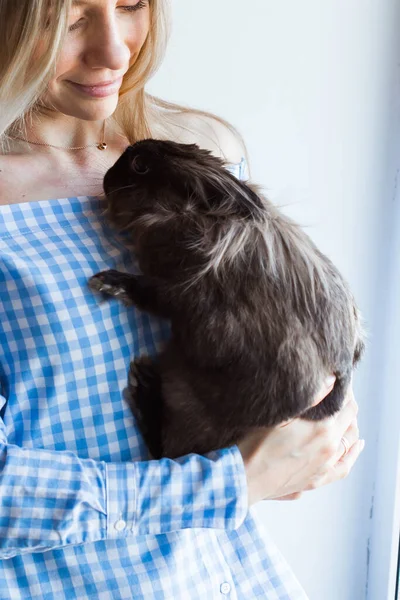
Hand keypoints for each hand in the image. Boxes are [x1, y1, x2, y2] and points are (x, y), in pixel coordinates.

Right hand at [237, 378, 363, 505]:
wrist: (243, 477)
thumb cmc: (255, 443)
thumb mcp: (280, 414)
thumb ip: (311, 397)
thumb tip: (331, 380)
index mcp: (323, 430)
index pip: (347, 405)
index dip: (345, 392)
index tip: (339, 382)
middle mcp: (329, 449)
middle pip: (350, 422)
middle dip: (348, 407)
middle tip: (339, 394)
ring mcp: (325, 467)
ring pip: (349, 443)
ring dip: (350, 427)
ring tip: (346, 415)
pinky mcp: (317, 480)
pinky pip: (343, 467)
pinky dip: (352, 455)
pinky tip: (355, 446)